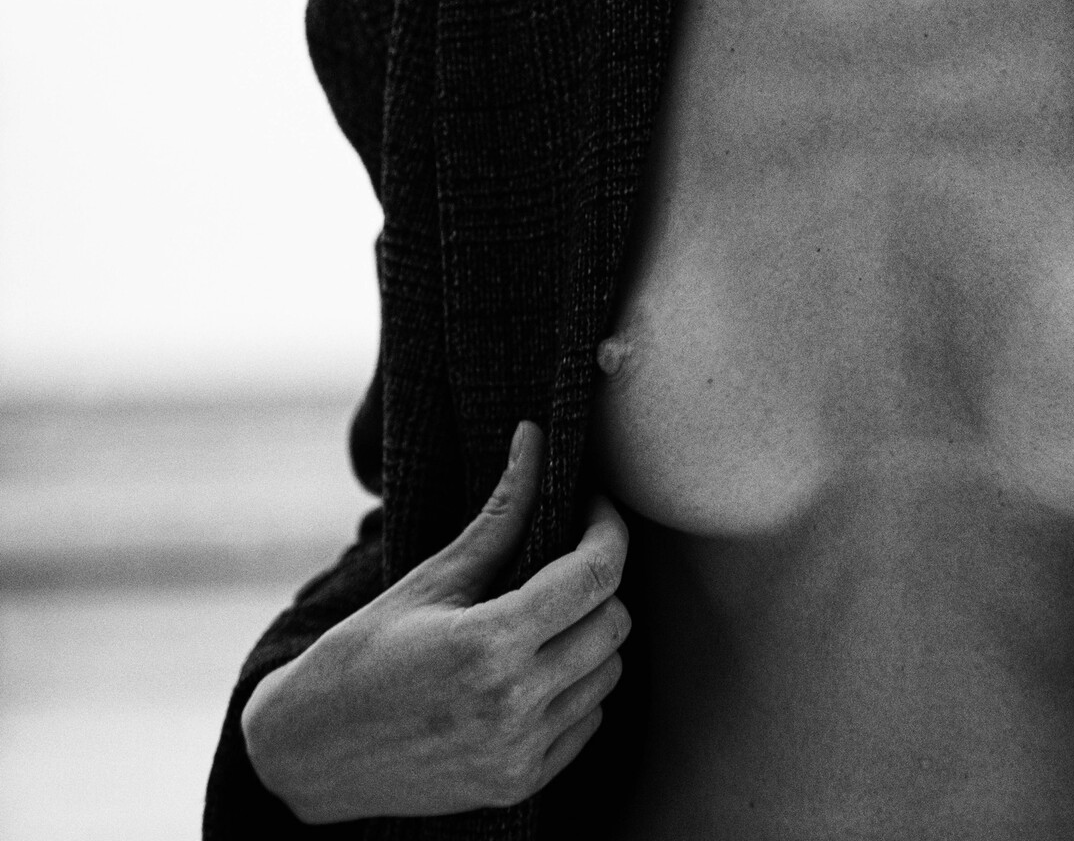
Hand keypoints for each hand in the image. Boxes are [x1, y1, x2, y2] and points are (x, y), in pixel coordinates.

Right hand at [241, 422, 629, 820]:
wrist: (311, 752)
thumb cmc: (363, 651)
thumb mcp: (431, 577)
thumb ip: (500, 512)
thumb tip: (534, 438)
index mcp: (490, 644)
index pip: (595, 575)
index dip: (607, 528)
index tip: (592, 505)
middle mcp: (514, 705)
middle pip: (613, 623)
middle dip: (598, 578)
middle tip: (564, 553)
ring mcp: (520, 753)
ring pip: (608, 673)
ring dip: (590, 633)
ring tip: (545, 611)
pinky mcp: (519, 784)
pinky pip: (587, 720)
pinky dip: (576, 686)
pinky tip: (535, 664)